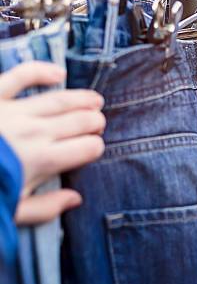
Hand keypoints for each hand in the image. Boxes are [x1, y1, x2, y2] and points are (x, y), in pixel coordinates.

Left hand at [0, 62, 104, 223]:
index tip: (92, 150)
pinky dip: (42, 72)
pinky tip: (58, 74)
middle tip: (97, 124)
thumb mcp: (12, 211)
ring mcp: (15, 111)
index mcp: (44, 160)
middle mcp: (36, 132)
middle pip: (80, 121)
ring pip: (61, 100)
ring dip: (82, 99)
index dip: (95, 148)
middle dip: (94, 123)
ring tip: (95, 100)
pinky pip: (23, 75)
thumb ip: (46, 208)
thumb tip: (75, 199)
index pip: (88, 148)